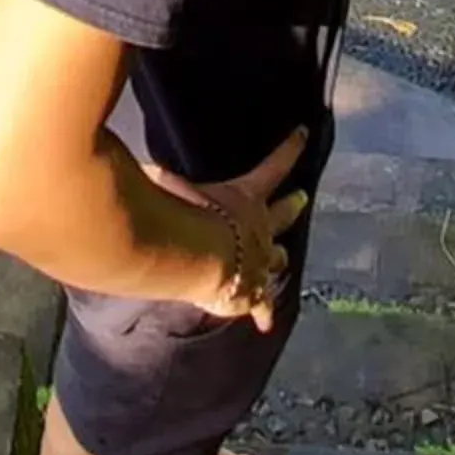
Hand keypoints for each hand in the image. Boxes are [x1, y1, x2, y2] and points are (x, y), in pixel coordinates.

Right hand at [141, 124, 309, 331]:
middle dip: (292, 205)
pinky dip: (264, 312)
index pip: (274, 165)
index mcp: (247, 197)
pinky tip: (267, 323)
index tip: (306, 132)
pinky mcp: (250, 295)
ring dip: (279, 256)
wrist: (195, 258)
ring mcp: (259, 263)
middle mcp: (261, 229)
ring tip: (283, 257)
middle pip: (284, 213)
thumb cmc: (182, 213)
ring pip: (277, 259)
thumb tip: (148, 168)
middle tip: (302, 197)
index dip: (290, 148)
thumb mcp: (172, 181)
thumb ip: (164, 175)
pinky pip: (261, 305)